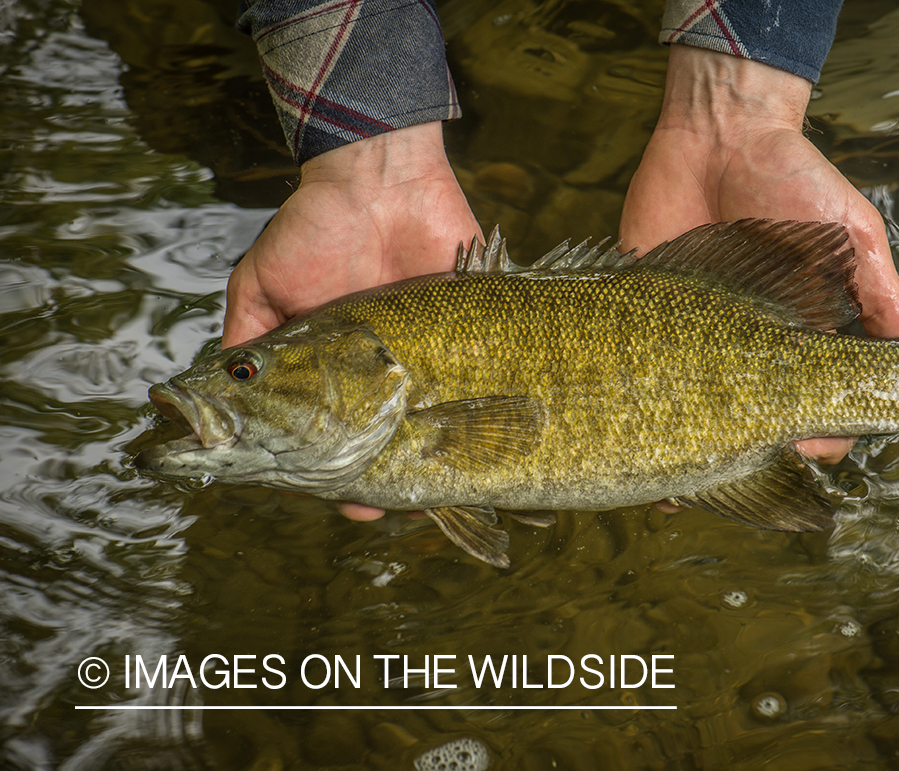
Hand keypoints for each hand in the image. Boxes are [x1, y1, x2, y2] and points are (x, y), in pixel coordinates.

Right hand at [223, 121, 481, 520]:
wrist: (380, 176)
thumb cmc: (314, 228)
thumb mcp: (262, 284)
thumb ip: (246, 338)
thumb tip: (213, 398)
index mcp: (339, 369)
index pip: (335, 434)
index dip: (332, 470)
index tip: (334, 496)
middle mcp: (387, 371)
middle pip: (391, 439)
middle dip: (383, 478)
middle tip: (378, 501)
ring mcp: (432, 355)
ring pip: (439, 426)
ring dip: (432, 462)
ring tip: (426, 492)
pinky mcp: (474, 331)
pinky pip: (484, 384)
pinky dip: (486, 419)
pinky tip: (479, 452)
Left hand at [620, 45, 898, 463]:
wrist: (719, 133)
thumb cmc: (795, 179)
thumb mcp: (851, 235)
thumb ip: (880, 294)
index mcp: (801, 331)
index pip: (812, 402)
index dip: (816, 430)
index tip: (807, 441)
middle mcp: (749, 342)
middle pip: (752, 417)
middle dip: (751, 447)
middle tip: (743, 456)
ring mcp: (696, 332)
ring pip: (693, 407)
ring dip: (690, 443)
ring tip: (683, 472)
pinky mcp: (646, 312)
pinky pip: (641, 370)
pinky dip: (635, 407)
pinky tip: (632, 439)